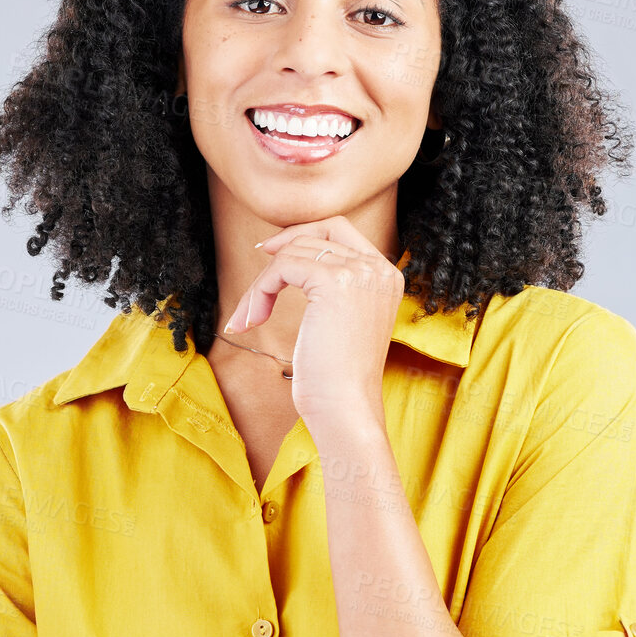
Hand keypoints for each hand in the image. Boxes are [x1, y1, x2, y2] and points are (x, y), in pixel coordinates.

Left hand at [223, 216, 405, 434]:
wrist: (346, 408)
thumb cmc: (337, 378)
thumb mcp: (340, 321)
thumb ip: (330, 287)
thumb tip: (287, 253)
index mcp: (386, 276)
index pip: (340, 228)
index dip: (301, 233)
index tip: (270, 251)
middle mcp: (379, 269)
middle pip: (316, 232)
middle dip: (279, 253)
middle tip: (255, 272)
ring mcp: (360, 272)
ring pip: (293, 251)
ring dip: (262, 285)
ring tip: (249, 318)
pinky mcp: (334, 281)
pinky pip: (282, 266)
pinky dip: (260, 290)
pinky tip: (252, 320)